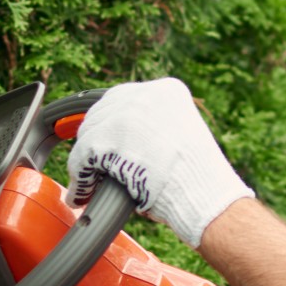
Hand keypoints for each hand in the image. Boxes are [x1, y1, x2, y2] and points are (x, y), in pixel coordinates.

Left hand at [66, 77, 253, 246]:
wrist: (205, 195)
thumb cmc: (197, 178)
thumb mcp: (179, 135)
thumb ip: (152, 128)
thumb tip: (120, 141)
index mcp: (167, 90)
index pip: (122, 99)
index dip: (110, 125)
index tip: (103, 142)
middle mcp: (145, 94)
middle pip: (101, 112)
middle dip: (95, 142)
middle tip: (93, 168)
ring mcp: (125, 113)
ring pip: (88, 134)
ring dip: (86, 162)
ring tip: (90, 184)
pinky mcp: (108, 137)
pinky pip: (81, 157)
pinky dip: (80, 178)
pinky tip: (83, 192)